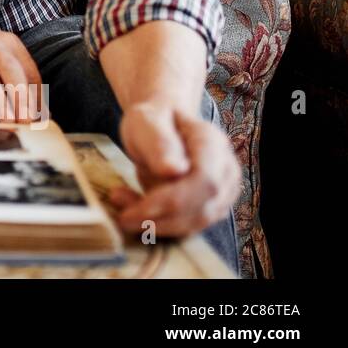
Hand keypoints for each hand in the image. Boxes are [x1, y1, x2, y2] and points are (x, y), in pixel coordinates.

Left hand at [108, 102, 239, 238]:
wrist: (161, 125)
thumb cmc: (153, 121)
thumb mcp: (146, 122)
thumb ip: (159, 142)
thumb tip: (174, 170)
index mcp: (212, 142)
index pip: (204, 181)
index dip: (173, 201)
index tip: (138, 210)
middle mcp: (225, 169)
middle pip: (202, 207)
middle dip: (160, 218)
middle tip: (122, 218)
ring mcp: (223, 191)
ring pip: (195, 222)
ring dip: (157, 225)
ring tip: (123, 213)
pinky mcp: (210, 207)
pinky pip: (187, 226)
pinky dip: (159, 226)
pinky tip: (134, 213)